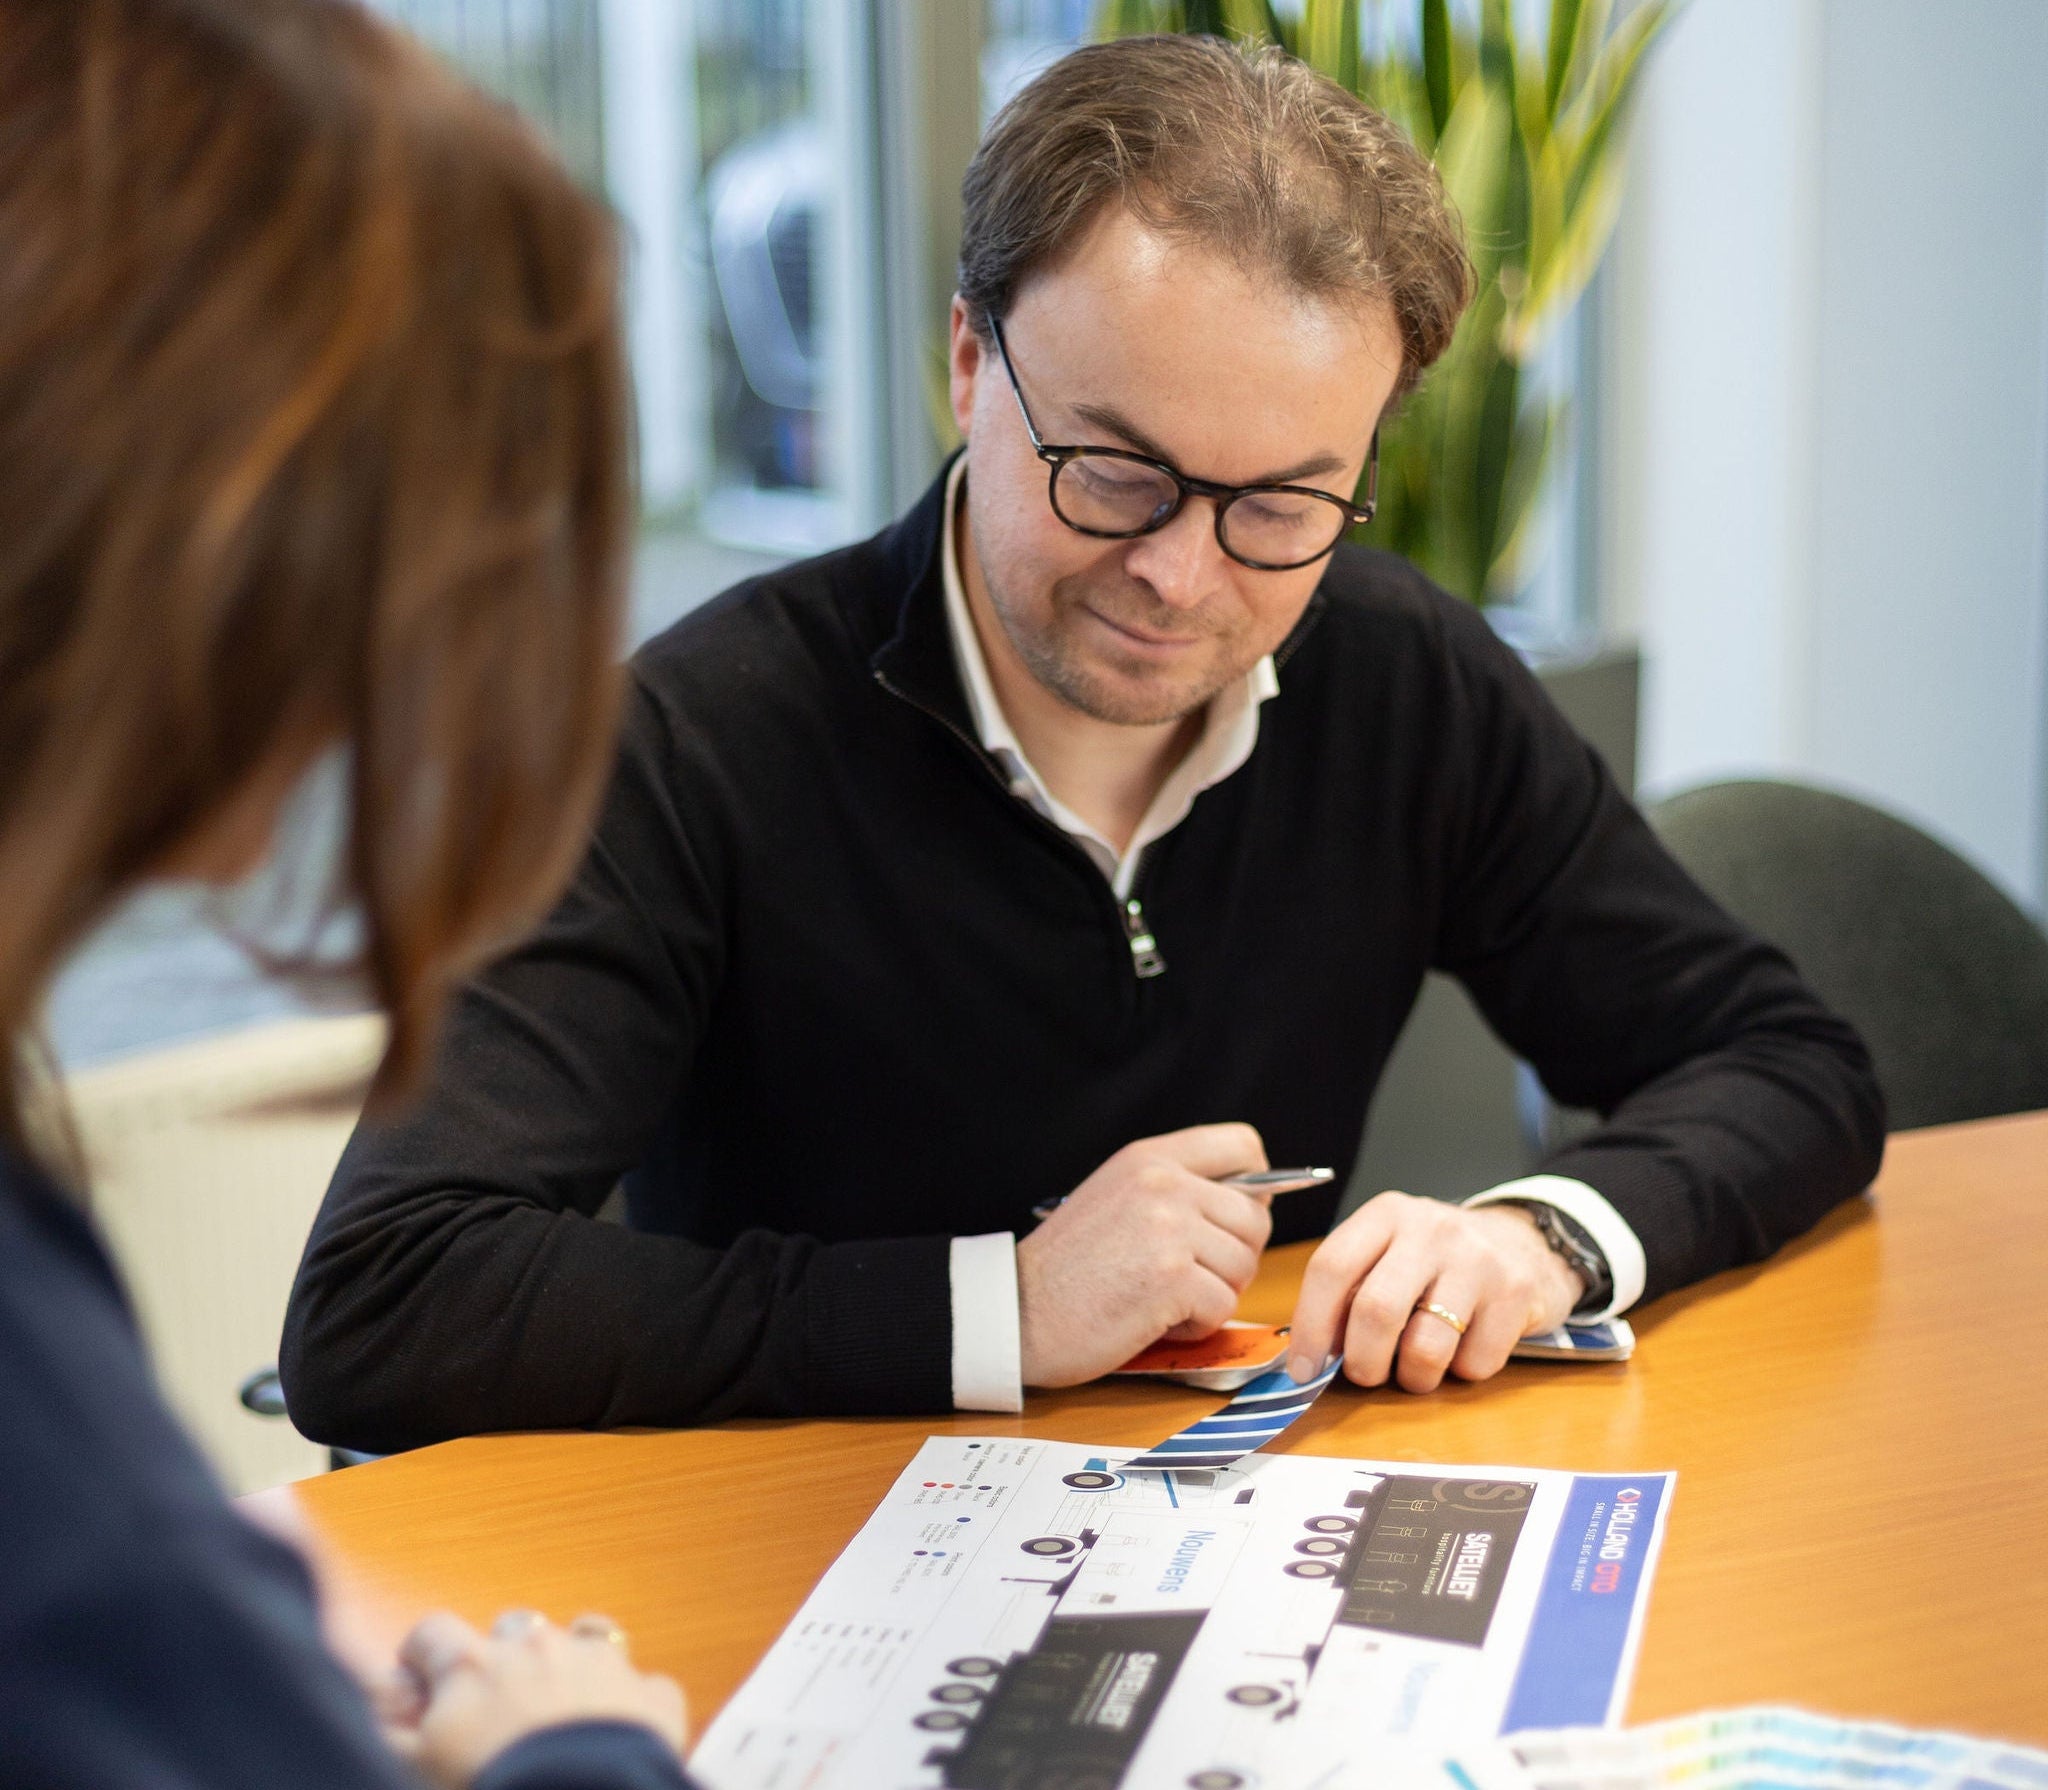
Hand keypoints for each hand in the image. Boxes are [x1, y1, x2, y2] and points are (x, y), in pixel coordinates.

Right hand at [384, 1609, 686, 1788]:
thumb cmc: (490, 1785)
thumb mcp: (415, 1769)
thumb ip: (388, 1734)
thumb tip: (369, 1712)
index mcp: (474, 1666)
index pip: (433, 1632)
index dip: (421, 1655)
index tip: (419, 1679)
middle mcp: (538, 1647)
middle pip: (512, 1627)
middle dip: (501, 1656)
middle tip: (495, 1704)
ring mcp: (601, 1664)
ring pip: (586, 1635)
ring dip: (571, 1663)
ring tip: (562, 1705)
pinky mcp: (650, 1695)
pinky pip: (642, 1684)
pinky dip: (631, 1702)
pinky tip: (622, 1730)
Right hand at [1018, 1123, 1272, 1386]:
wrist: (1015, 1311)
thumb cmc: (1068, 1266)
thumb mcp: (1117, 1197)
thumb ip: (1176, 1188)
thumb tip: (1255, 1200)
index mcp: (1150, 1158)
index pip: (1243, 1144)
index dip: (1255, 1187)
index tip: (1231, 1220)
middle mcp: (1163, 1183)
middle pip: (1254, 1219)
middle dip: (1234, 1258)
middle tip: (1190, 1279)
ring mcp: (1169, 1229)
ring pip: (1243, 1266)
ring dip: (1213, 1295)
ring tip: (1164, 1300)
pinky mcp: (1171, 1279)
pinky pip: (1223, 1306)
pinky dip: (1196, 1326)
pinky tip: (1156, 1320)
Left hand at [1286, 1195, 1583, 1393]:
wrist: (1525, 1242)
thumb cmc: (1439, 1259)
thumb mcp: (1390, 1252)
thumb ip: (1351, 1291)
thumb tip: (1312, 1356)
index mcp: (1386, 1214)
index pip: (1331, 1267)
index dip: (1311, 1325)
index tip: (1304, 1368)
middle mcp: (1430, 1229)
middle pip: (1376, 1311)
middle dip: (1362, 1361)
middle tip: (1366, 1374)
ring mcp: (1477, 1259)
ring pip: (1425, 1347)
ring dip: (1414, 1377)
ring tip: (1418, 1366)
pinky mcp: (1516, 1293)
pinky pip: (1475, 1363)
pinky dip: (1462, 1373)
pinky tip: (1465, 1348)